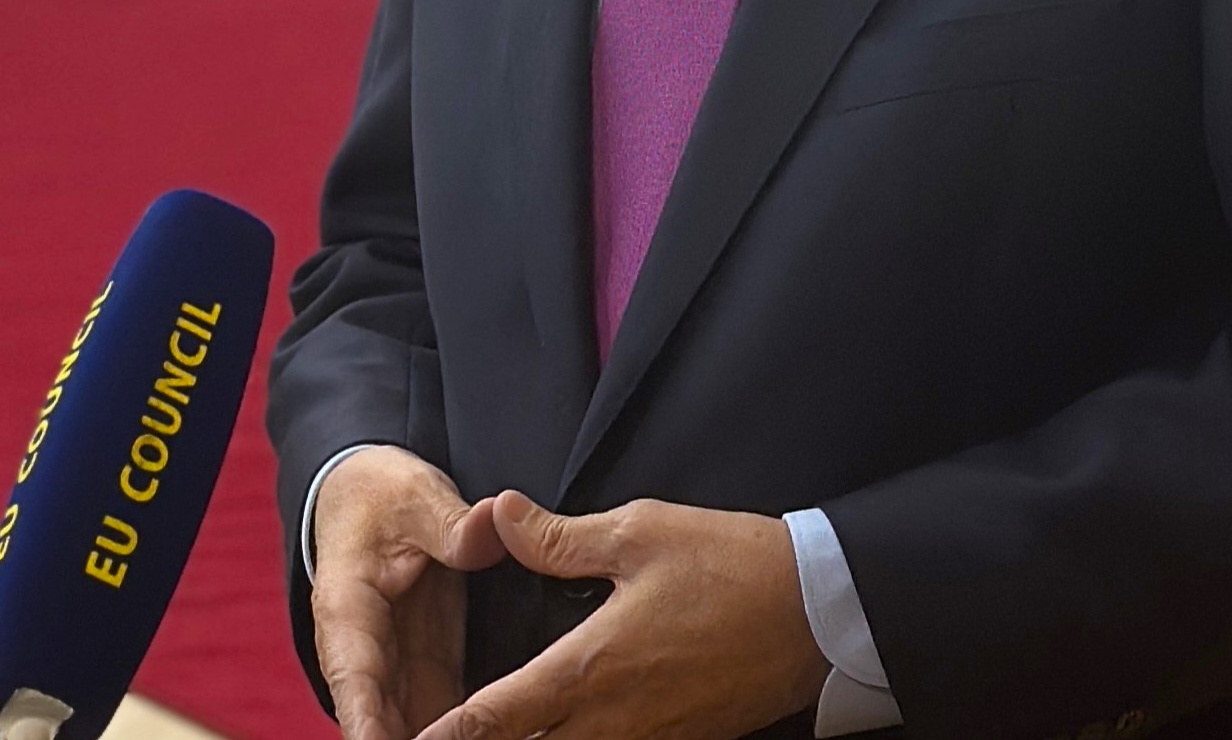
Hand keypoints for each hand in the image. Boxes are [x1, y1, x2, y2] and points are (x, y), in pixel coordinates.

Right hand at [312, 447, 507, 739]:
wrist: (369, 499)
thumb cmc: (380, 498)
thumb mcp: (415, 496)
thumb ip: (451, 523)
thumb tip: (488, 531)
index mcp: (349, 611)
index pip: (355, 677)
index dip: (368, 721)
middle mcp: (367, 653)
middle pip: (383, 719)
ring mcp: (398, 667)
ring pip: (414, 725)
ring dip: (441, 738)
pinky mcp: (429, 669)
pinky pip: (445, 715)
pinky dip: (466, 733)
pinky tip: (501, 736)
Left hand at [413, 491, 826, 739]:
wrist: (820, 613)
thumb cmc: (731, 565)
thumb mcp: (641, 532)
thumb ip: (561, 537)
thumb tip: (499, 514)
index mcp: (589, 667)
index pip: (496, 716)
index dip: (448, 735)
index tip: (411, 739)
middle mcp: (610, 719)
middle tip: (439, 738)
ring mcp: (647, 738)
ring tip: (494, 735)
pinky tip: (567, 730)